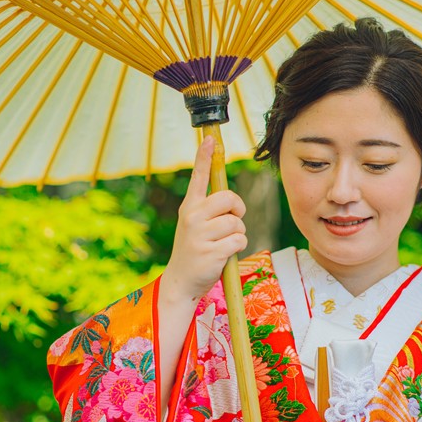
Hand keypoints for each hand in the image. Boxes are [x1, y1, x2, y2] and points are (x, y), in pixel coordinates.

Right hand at [161, 134, 247, 303]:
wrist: (181, 281)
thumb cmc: (195, 251)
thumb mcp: (194, 226)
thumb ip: (209, 211)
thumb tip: (231, 201)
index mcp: (189, 207)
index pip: (198, 177)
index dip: (205, 157)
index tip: (209, 140)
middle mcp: (192, 216)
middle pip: (229, 198)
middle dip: (238, 209)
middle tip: (232, 221)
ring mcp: (200, 234)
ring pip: (237, 223)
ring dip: (237, 234)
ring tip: (222, 244)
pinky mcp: (210, 251)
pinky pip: (239, 241)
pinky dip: (237, 248)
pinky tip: (223, 255)